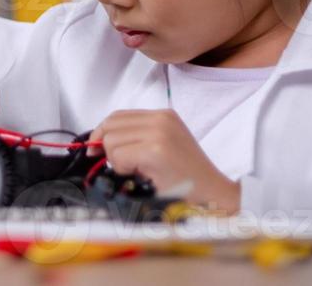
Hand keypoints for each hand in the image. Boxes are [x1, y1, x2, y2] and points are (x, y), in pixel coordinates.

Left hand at [91, 109, 239, 212]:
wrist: (214, 195)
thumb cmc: (187, 177)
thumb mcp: (163, 145)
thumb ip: (137, 137)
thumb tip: (99, 142)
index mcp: (163, 115)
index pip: (118, 116)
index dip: (102, 133)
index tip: (98, 150)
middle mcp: (161, 119)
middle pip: (110, 125)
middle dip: (108, 148)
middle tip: (122, 166)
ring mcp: (159, 133)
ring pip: (111, 141)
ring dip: (117, 162)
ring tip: (138, 172)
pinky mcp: (156, 151)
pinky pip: (119, 156)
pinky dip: (123, 169)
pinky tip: (141, 176)